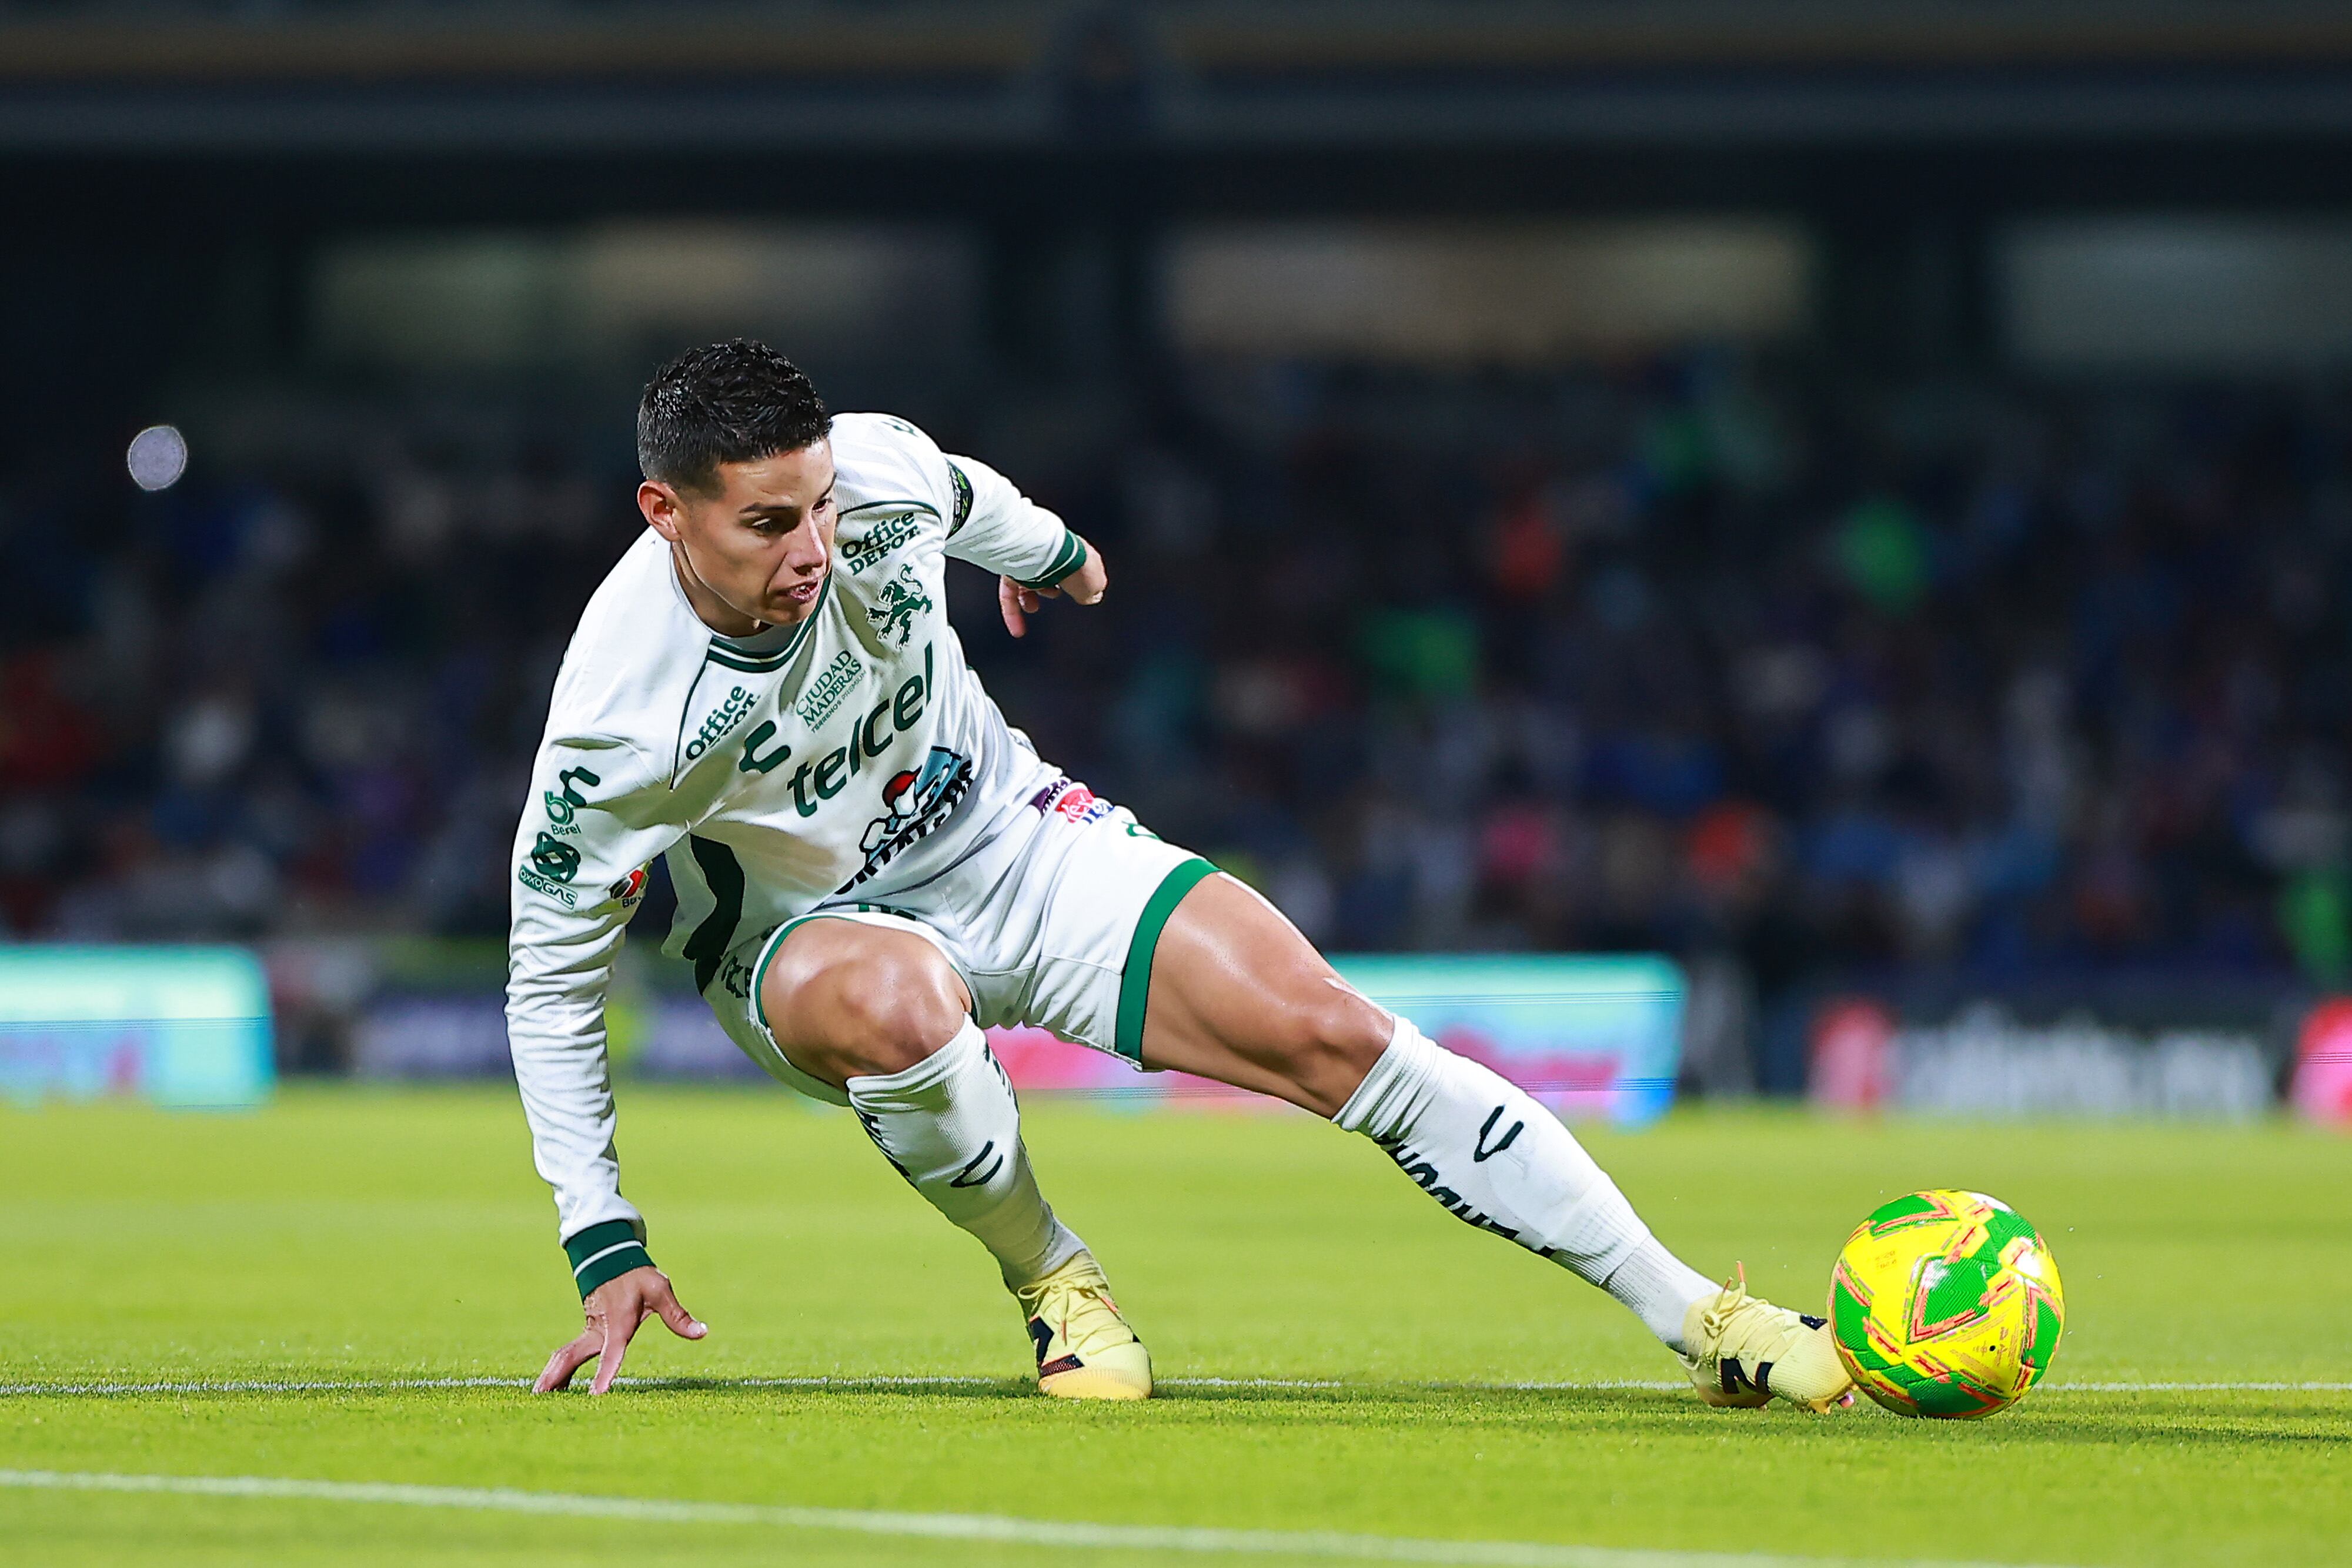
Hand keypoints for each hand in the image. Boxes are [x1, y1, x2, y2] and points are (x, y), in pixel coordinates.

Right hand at [532, 1264, 706, 1394]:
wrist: (611, 1256)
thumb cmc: (637, 1275)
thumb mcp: (660, 1290)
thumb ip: (678, 1315)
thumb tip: (702, 1333)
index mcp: (618, 1323)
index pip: (611, 1353)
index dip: (605, 1373)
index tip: (597, 1395)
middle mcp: (599, 1331)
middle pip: (572, 1356)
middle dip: (557, 1377)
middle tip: (541, 1398)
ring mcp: (589, 1331)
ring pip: (565, 1356)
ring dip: (552, 1375)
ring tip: (538, 1398)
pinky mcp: (587, 1331)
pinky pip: (569, 1353)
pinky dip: (558, 1369)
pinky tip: (553, 1387)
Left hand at [999, 543, 1106, 638]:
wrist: (1053, 555)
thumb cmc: (1076, 564)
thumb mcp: (1096, 584)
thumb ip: (1092, 592)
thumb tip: (1091, 597)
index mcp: (1070, 553)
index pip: (1070, 568)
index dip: (1072, 583)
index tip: (1075, 594)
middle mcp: (1047, 555)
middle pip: (1045, 574)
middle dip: (1048, 589)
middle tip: (1053, 595)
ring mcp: (1027, 563)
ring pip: (1025, 585)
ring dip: (1029, 602)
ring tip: (1033, 608)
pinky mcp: (1011, 573)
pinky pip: (1009, 597)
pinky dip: (1013, 614)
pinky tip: (1018, 629)